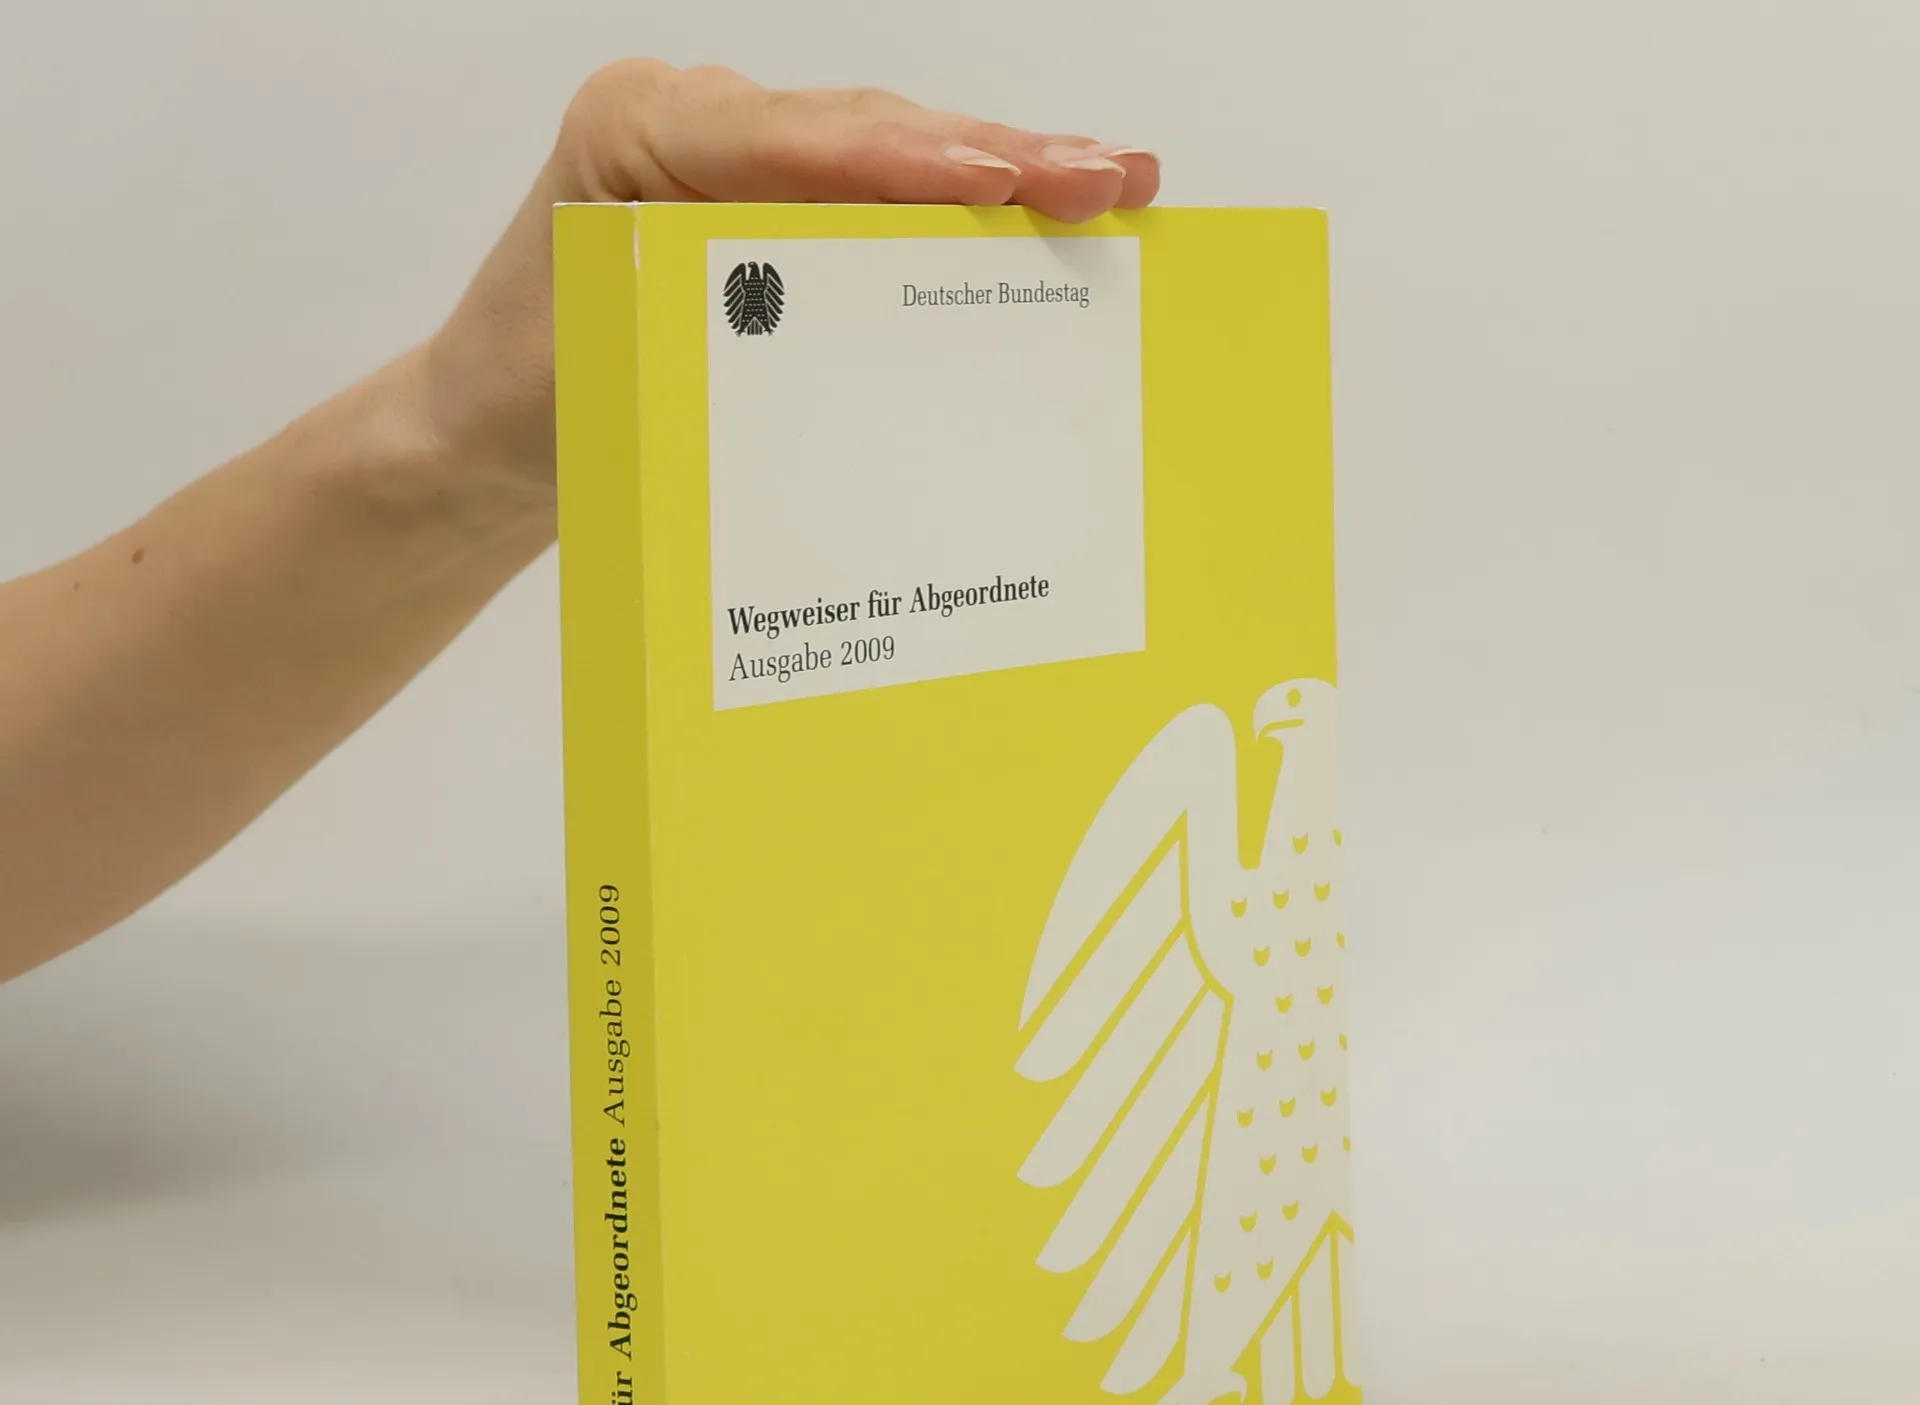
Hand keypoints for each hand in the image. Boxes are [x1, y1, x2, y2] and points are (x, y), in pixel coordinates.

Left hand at [423, 61, 1161, 511]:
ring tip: (1115, 183)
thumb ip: (724, 334)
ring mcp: (744, 161)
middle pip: (867, 128)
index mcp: (641, 131)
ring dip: (1005, 173)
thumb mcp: (614, 367)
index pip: (789, 137)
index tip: (996, 183)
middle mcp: (699, 123)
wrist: (488, 436)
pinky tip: (1047, 212)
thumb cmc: (537, 403)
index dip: (901, 159)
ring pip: (892, 153)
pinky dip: (965, 213)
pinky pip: (882, 199)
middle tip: (1106, 176)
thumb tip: (870, 361)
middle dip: (994, 154)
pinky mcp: (778, 209)